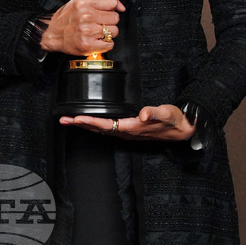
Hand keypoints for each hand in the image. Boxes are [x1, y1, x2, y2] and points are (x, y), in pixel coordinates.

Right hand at [40, 0, 124, 55]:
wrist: (52, 34)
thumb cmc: (66, 17)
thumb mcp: (79, 0)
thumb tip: (120, 5)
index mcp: (84, 3)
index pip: (112, 1)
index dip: (112, 6)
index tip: (108, 10)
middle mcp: (86, 16)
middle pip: (115, 18)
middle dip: (109, 21)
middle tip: (99, 22)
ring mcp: (87, 31)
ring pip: (114, 31)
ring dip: (108, 33)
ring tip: (96, 31)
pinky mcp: (88, 45)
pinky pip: (110, 44)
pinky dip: (105, 44)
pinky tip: (96, 40)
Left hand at [59, 105, 195, 141]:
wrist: (182, 129)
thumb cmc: (174, 120)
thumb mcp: (166, 114)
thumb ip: (155, 113)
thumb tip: (143, 115)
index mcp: (132, 128)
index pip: (106, 125)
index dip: (90, 121)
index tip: (76, 118)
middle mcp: (126, 132)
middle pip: (98, 129)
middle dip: (80, 124)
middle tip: (63, 119)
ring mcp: (126, 132)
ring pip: (101, 129)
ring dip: (84, 125)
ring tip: (69, 120)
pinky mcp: (128, 130)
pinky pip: (107, 128)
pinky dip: (94, 124)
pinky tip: (87, 121)